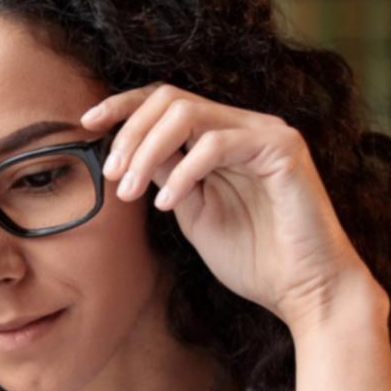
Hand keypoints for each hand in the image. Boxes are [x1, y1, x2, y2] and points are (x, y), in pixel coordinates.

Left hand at [81, 84, 382, 332]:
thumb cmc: (254, 259)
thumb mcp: (193, 213)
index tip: (87, 124)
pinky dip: (182, 172)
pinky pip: (217, 144)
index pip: (167, 101)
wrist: (304, 291)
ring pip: (189, 113)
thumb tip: (129, 151)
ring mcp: (267, 133)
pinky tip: (165, 204)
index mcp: (223, 138)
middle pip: (171, 98)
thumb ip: (166, 177)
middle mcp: (246, 126)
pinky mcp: (284, 150)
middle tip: (110, 173)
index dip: (124, 106)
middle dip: (129, 132)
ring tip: (127, 192)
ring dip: (146, 150)